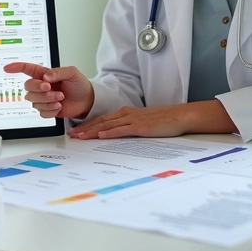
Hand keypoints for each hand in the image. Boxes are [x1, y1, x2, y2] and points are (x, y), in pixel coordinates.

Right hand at [4, 63, 93, 119]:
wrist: (86, 100)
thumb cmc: (79, 84)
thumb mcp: (72, 73)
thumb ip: (58, 72)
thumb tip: (46, 76)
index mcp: (44, 74)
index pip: (27, 69)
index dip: (16, 67)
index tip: (7, 68)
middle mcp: (41, 86)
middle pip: (28, 87)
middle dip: (38, 88)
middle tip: (50, 88)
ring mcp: (43, 99)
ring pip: (34, 101)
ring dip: (47, 100)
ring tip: (60, 98)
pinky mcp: (46, 110)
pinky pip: (40, 112)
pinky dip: (50, 110)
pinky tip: (58, 106)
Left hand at [69, 104, 196, 139]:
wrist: (180, 115)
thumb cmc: (164, 120)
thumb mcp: (144, 122)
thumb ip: (130, 126)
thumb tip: (118, 135)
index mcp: (127, 113)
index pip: (103, 119)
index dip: (88, 125)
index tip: (77, 131)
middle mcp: (127, 115)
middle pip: (101, 121)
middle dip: (84, 128)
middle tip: (71, 135)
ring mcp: (133, 120)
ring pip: (107, 125)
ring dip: (92, 131)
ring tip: (79, 137)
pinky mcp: (140, 127)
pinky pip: (122, 130)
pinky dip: (109, 132)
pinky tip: (100, 135)